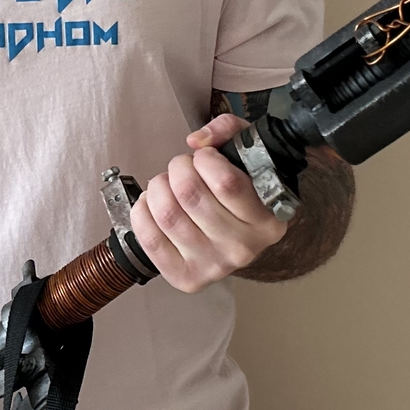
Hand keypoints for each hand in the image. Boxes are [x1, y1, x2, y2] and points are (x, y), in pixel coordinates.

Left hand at [129, 113, 289, 293]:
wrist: (240, 236)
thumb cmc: (243, 191)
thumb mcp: (248, 154)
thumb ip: (228, 131)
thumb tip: (196, 141)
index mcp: (267, 220)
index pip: (226, 183)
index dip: (205, 160)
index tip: (205, 157)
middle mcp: (244, 248)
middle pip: (190, 195)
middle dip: (178, 168)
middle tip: (182, 167)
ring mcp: (214, 266)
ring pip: (168, 214)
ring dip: (158, 187)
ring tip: (167, 184)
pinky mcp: (186, 277)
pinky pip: (150, 238)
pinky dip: (142, 212)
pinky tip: (153, 204)